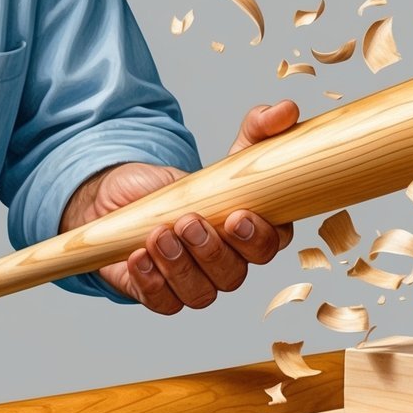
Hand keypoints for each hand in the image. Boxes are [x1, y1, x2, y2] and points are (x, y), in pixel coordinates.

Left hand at [61, 100, 298, 313]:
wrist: (127, 199)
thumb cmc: (185, 186)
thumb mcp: (225, 154)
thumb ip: (258, 132)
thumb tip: (286, 109)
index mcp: (255, 234)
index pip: (271, 245)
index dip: (258, 237)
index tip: (237, 216)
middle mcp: (231, 264)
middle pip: (233, 274)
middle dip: (210, 250)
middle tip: (188, 221)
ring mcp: (197, 284)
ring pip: (200, 293)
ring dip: (179, 266)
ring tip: (158, 235)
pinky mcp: (162, 295)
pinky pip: (164, 303)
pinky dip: (151, 282)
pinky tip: (138, 257)